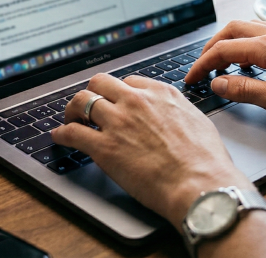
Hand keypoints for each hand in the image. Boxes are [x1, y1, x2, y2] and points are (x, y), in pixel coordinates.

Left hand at [51, 73, 253, 229]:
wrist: (199, 184)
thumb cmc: (206, 161)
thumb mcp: (197, 121)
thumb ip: (178, 112)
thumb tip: (173, 115)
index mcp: (160, 94)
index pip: (129, 82)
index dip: (118, 92)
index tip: (115, 101)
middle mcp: (136, 101)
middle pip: (100, 82)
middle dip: (92, 93)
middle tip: (88, 106)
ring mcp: (118, 122)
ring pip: (82, 101)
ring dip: (72, 110)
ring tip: (70, 119)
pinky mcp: (104, 147)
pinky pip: (72, 132)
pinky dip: (62, 133)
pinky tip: (59, 137)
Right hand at [185, 20, 265, 127]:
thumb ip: (243, 90)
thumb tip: (217, 84)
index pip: (224, 49)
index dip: (202, 64)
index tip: (192, 78)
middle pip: (232, 29)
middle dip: (212, 47)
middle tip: (202, 68)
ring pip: (248, 29)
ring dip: (229, 44)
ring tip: (221, 67)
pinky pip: (263, 35)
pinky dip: (247, 45)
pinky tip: (249, 65)